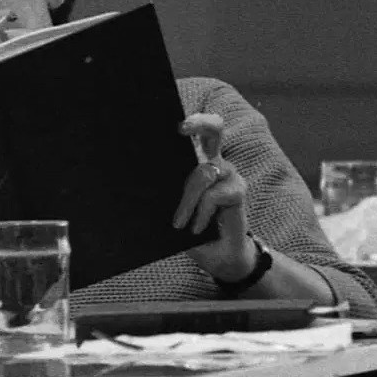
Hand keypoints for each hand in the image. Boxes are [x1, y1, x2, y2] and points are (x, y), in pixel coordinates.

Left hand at [174, 113, 254, 281]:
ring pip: (202, 173)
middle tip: (181, 128)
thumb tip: (139, 182)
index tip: (175, 123)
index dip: (188, 121)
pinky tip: (197, 228)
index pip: (195, 132)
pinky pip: (213, 195)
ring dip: (187, 200)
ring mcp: (228, 175)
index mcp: (196, 161)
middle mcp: (214, 162)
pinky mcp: (238, 191)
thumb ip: (164, 193)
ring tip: (179, 223)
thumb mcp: (172, 210)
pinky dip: (201, 213)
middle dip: (199, 123)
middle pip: (214, 129)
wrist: (219, 255)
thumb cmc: (191, 228)